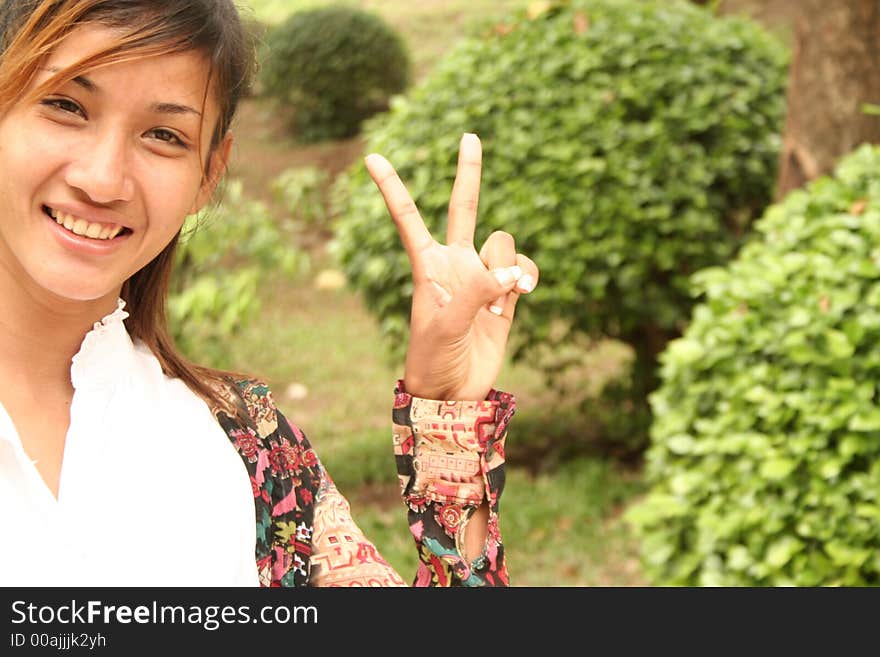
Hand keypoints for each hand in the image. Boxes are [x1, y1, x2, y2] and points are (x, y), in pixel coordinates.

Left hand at [364, 133, 538, 400]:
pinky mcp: (506, 297)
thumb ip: (476, 292)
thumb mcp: (444, 326)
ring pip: (503, 244)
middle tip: (470, 135)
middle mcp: (455, 264)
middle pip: (464, 207)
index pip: (409, 218)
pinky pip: (523, 268)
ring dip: (510, 264)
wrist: (454, 393)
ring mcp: (482, 278)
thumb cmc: (433, 360)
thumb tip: (512, 272)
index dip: (392, 187)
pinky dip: (527, 275)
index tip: (371, 157)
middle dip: (468, 172)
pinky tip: (522, 294)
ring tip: (506, 297)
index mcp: (427, 266)